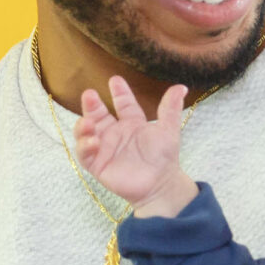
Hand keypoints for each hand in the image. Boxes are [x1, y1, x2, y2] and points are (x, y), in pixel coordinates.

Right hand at [76, 76, 195, 213]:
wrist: (160, 184)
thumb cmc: (164, 157)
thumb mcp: (168, 130)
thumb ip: (171, 109)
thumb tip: (182, 86)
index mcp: (132, 123)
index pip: (123, 104)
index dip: (119, 92)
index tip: (115, 80)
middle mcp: (115, 133)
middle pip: (98, 115)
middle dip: (91, 105)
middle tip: (89, 95)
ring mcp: (105, 148)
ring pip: (86, 133)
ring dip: (83, 126)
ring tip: (88, 123)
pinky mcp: (98, 165)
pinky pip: (85, 154)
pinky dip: (85, 147)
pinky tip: (93, 142)